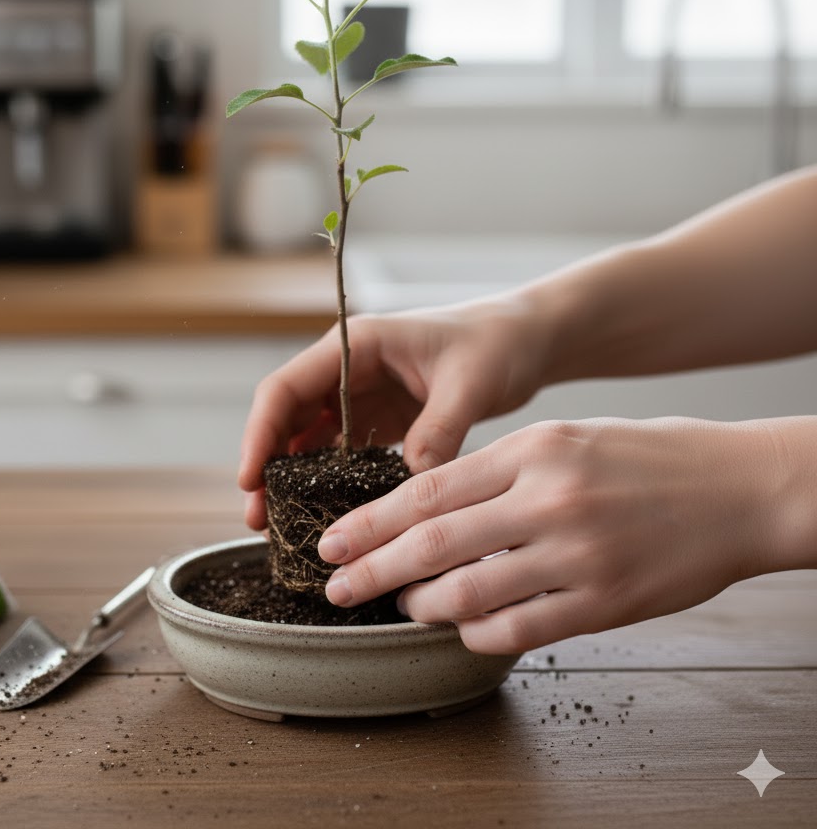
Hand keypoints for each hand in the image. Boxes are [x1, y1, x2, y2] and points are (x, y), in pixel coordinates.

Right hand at [238, 296, 552, 529]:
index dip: (260, 433)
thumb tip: (414, 485)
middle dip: (267, 466)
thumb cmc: (497, 343)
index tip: (250, 479)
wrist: (526, 340)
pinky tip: (325, 514)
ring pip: (309, 439)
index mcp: (356, 345)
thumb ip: (438, 430)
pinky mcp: (381, 419)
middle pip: (288, 417)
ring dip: (292, 479)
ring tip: (281, 526)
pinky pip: (342, 453)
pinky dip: (328, 482)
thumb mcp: (468, 384)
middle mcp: (349, 368)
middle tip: (258, 519)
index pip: (286, 387)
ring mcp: (363, 395)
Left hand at [317, 417, 790, 652]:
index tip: (333, 540)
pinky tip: (461, 628)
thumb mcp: (566, 439)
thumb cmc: (646, 456)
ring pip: (469, 592)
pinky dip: (477, 633)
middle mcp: (549, 500)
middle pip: (433, 543)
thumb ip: (498, 473)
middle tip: (336, 586)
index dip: (371, 521)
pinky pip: (519, 629)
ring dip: (422, 605)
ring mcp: (577, 555)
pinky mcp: (605, 603)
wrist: (738, 487)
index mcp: (534, 450)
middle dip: (373, 568)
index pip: (428, 489)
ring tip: (401, 605)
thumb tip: (428, 510)